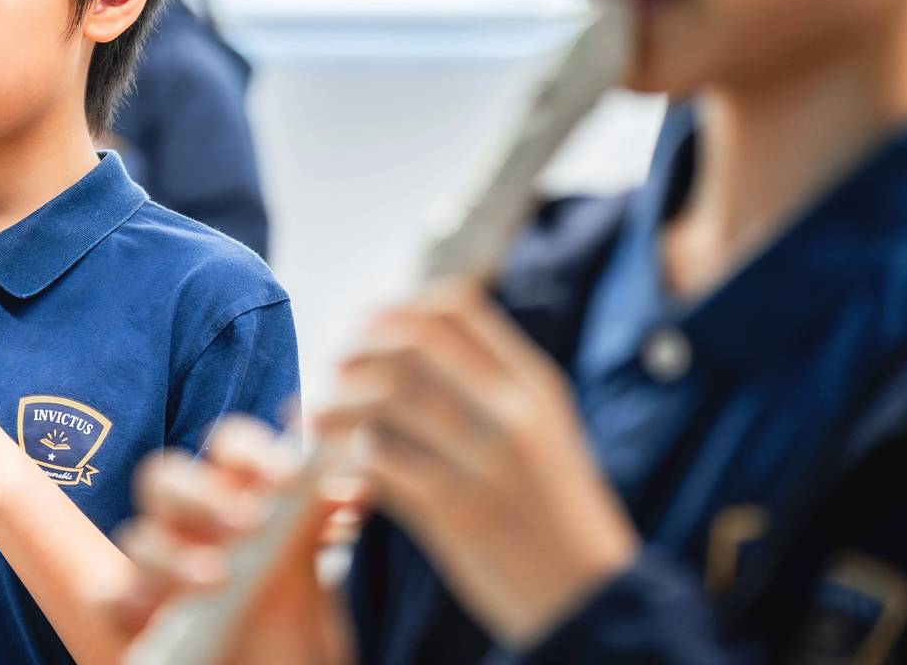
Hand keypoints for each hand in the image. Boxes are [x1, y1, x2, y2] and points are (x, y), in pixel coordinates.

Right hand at [107, 418, 350, 663]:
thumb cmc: (294, 652)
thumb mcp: (314, 599)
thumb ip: (311, 542)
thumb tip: (342, 482)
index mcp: (240, 508)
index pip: (229, 450)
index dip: (248, 451)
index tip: (284, 476)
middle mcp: (193, 534)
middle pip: (167, 480)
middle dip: (201, 494)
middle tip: (248, 524)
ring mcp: (160, 575)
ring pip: (139, 537)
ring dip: (173, 552)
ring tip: (217, 580)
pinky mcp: (134, 618)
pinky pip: (109, 595)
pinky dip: (129, 598)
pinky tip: (162, 612)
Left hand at [318, 279, 636, 648]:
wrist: (592, 598)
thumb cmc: (554, 513)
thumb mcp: (544, 433)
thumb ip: (492, 387)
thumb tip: (412, 342)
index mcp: (533, 385)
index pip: (454, 308)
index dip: (393, 308)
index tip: (362, 326)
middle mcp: (512, 414)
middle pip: (410, 343)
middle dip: (354, 349)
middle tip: (331, 370)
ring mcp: (485, 463)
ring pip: (384, 398)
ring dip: (335, 402)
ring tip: (314, 417)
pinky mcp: (455, 514)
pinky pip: (378, 463)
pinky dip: (343, 459)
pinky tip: (332, 470)